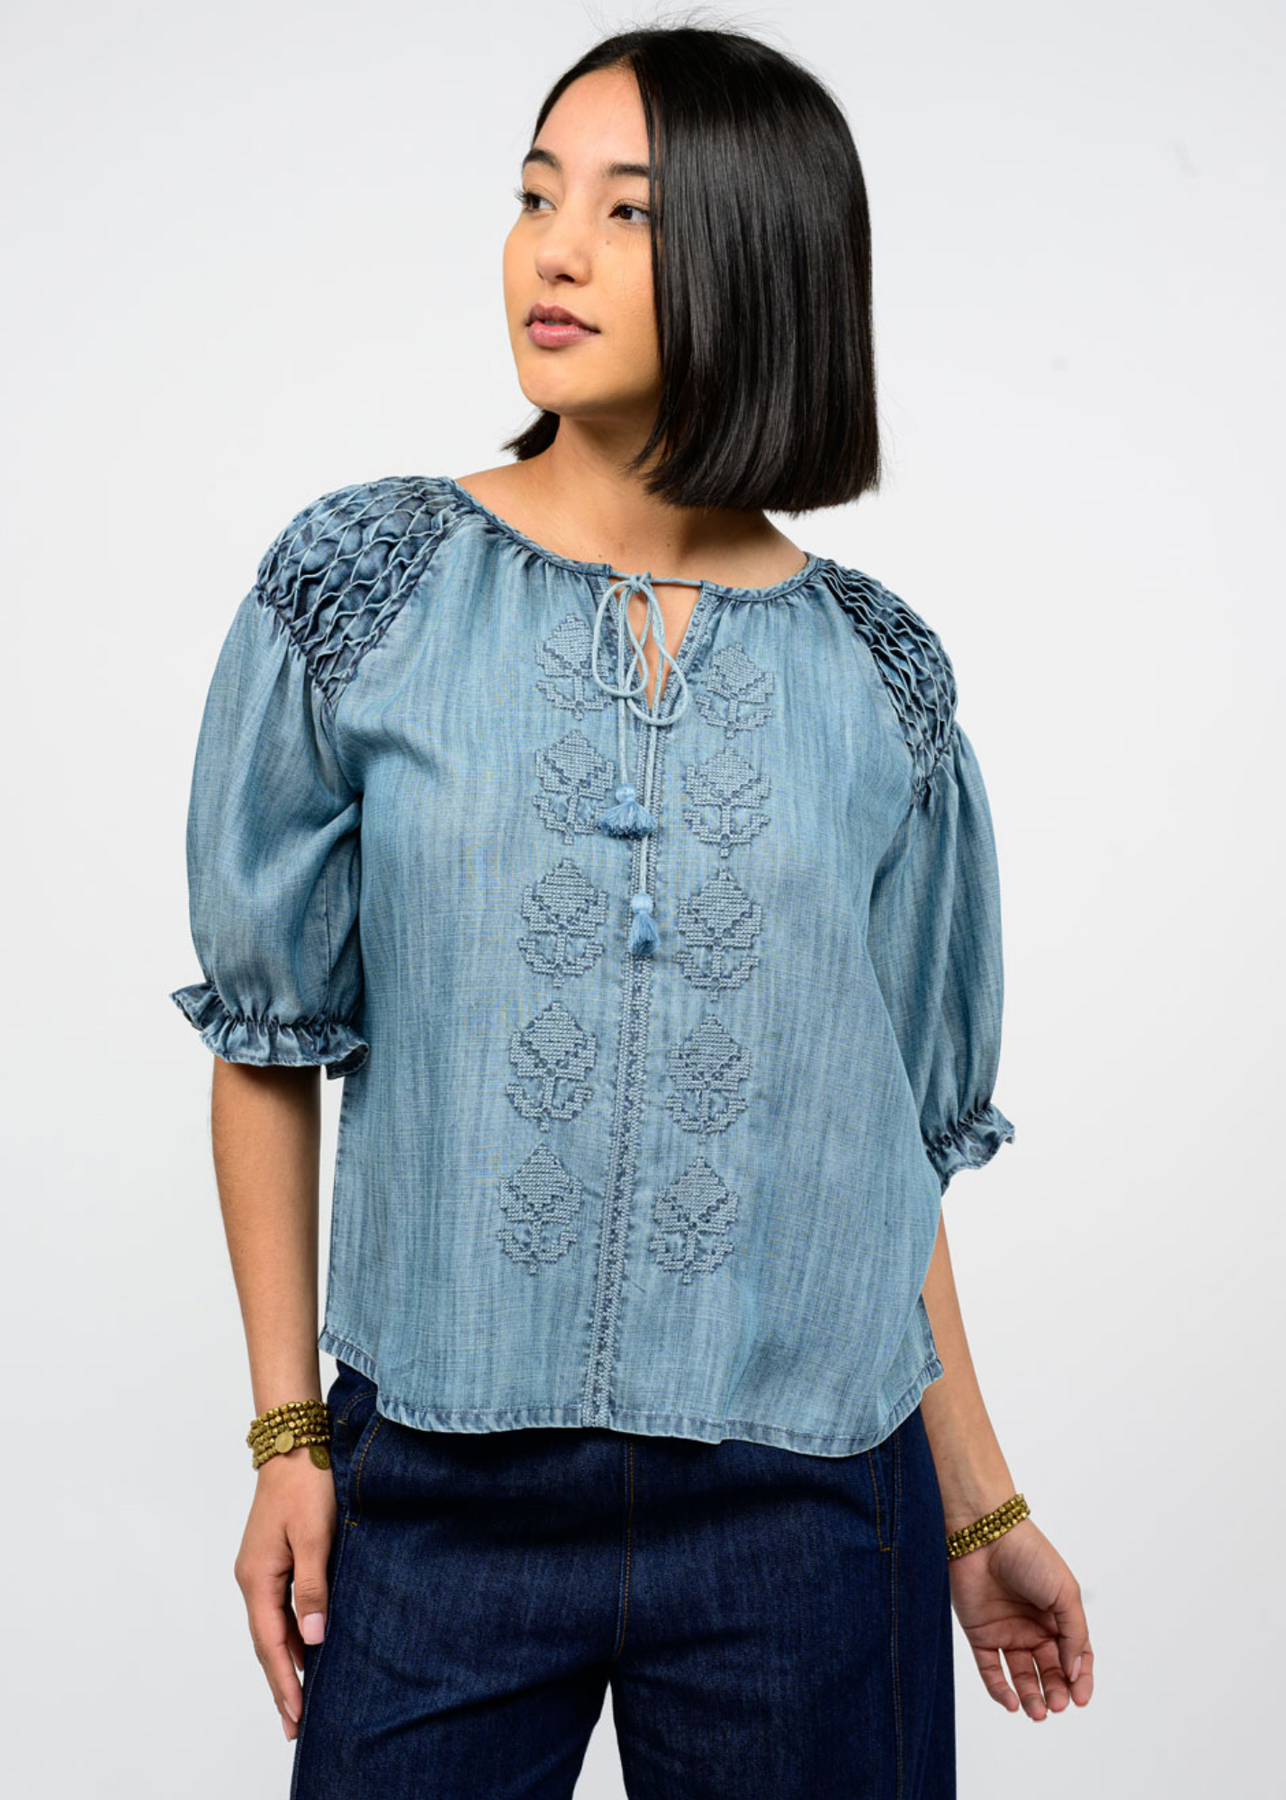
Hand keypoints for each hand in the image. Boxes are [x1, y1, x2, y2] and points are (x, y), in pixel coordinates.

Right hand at [233, 1449, 336, 1741]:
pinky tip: (306, 1646)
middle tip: (295, 1725)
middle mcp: (252, 1578)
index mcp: (257, 1578)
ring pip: (272, 1626)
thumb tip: (314, 1638)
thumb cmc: (307, 1485)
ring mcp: (260, 1568)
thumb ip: (314, 1588)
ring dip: (286, 1660)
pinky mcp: (273, 1557)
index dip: (285, 1682)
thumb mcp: (315, 1537)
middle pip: (266, 1642)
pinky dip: (290, 1633)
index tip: (297, 1716)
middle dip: (281, 1683)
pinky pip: (279, 1608)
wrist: (294, 1443)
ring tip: (300, 1697)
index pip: (271, 1644)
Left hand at [948, 1517, 1093, 1718]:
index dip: (1080, 1680)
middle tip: (1057, 1705)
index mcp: (1058, 1616)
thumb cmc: (1029, 1555)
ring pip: (1022, 1676)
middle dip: (1055, 1692)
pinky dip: (1000, 1690)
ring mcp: (1006, 1632)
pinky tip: (1011, 1702)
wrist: (984, 1533)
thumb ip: (1074, 1634)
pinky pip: (990, 1670)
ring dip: (1031, 1697)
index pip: (1075, 1657)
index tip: (1080, 1700)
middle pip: (1050, 1671)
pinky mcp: (980, 1634)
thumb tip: (1074, 1673)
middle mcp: (1033, 1627)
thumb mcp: (1065, 1593)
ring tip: (1037, 1712)